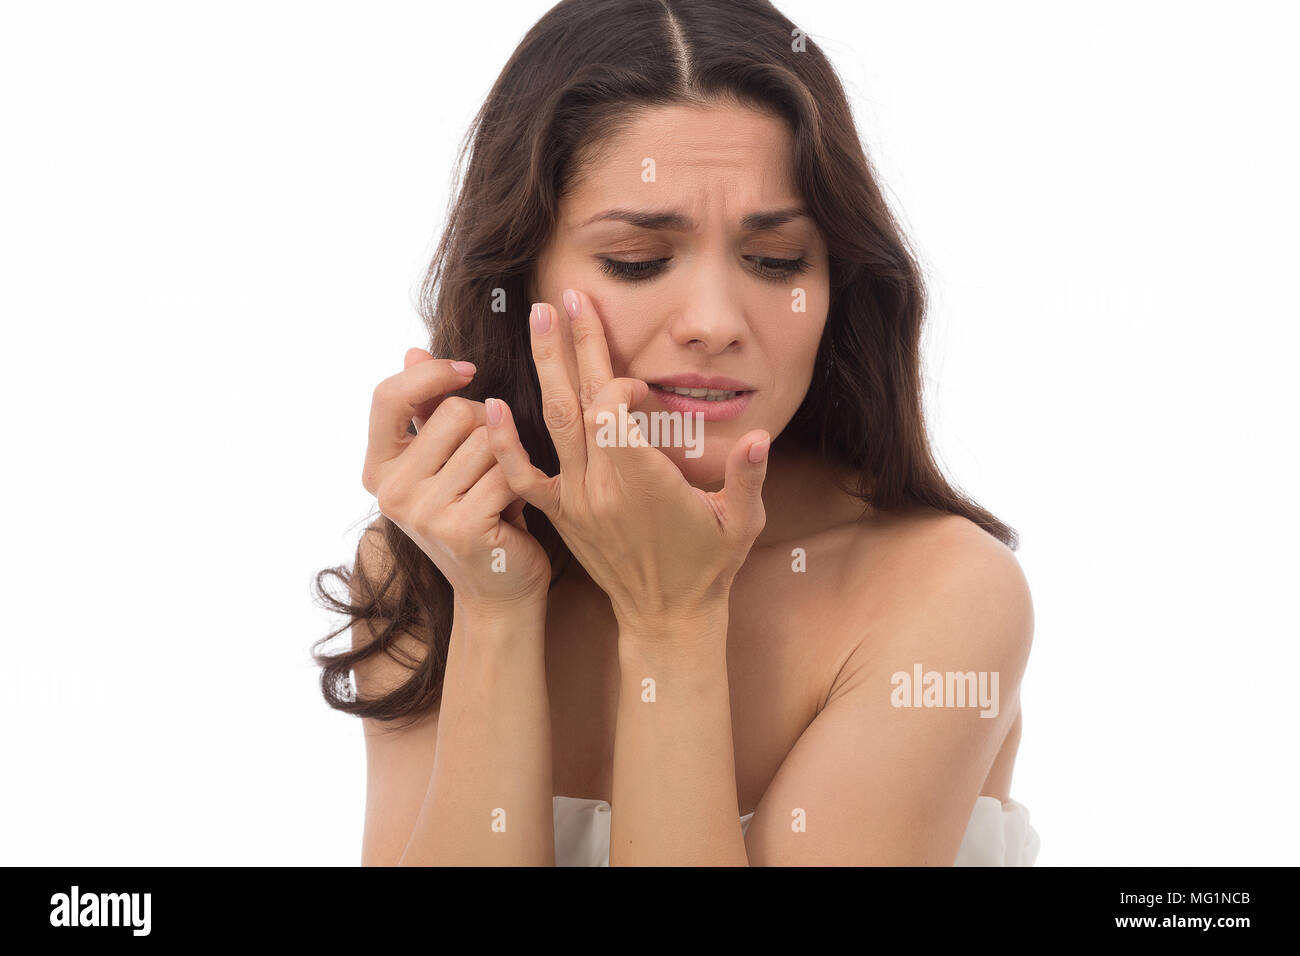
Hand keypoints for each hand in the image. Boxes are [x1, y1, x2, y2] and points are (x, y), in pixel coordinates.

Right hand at [361, 349, 550, 609]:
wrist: (500, 590)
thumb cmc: (479, 514)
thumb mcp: (447, 461)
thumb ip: (427, 409)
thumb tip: (414, 351)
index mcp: (378, 469)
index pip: (387, 396)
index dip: (430, 375)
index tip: (468, 371)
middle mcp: (390, 491)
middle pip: (455, 411)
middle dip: (489, 427)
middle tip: (490, 468)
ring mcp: (421, 512)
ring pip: (488, 439)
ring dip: (509, 460)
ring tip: (501, 492)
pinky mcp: (460, 527)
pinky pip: (508, 471)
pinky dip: (523, 484)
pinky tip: (516, 509)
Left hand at [484, 292, 769, 632]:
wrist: (667, 617)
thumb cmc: (709, 566)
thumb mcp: (742, 522)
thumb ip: (748, 476)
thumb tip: (762, 438)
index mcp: (643, 481)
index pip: (613, 410)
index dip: (620, 383)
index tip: (638, 385)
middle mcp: (602, 485)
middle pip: (580, 401)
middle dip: (573, 345)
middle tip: (564, 298)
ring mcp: (577, 499)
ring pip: (553, 423)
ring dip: (545, 369)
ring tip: (538, 320)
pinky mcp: (561, 514)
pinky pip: (525, 475)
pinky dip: (505, 442)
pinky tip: (492, 406)